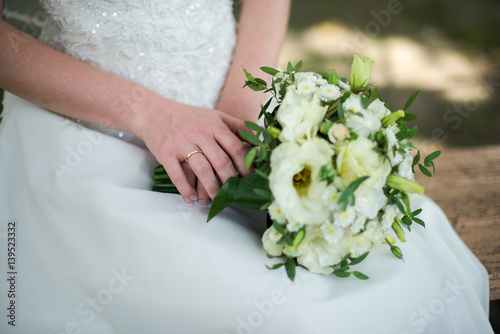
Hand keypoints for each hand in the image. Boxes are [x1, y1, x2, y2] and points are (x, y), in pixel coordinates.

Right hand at [137, 100, 251, 202]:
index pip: (235, 147)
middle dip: (230, 180)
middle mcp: (199, 134)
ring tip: (216, 199)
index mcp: (214, 125)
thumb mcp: (214, 115)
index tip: (249, 178)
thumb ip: (236, 126)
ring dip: (211, 188)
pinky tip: (191, 198)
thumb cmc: (188, 117)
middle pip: (221, 161)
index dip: (245, 165)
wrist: (153, 111)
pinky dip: (185, 189)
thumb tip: (258, 140)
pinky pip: (177, 175)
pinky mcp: (165, 153)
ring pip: (202, 170)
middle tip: (235, 193)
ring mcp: (181, 143)